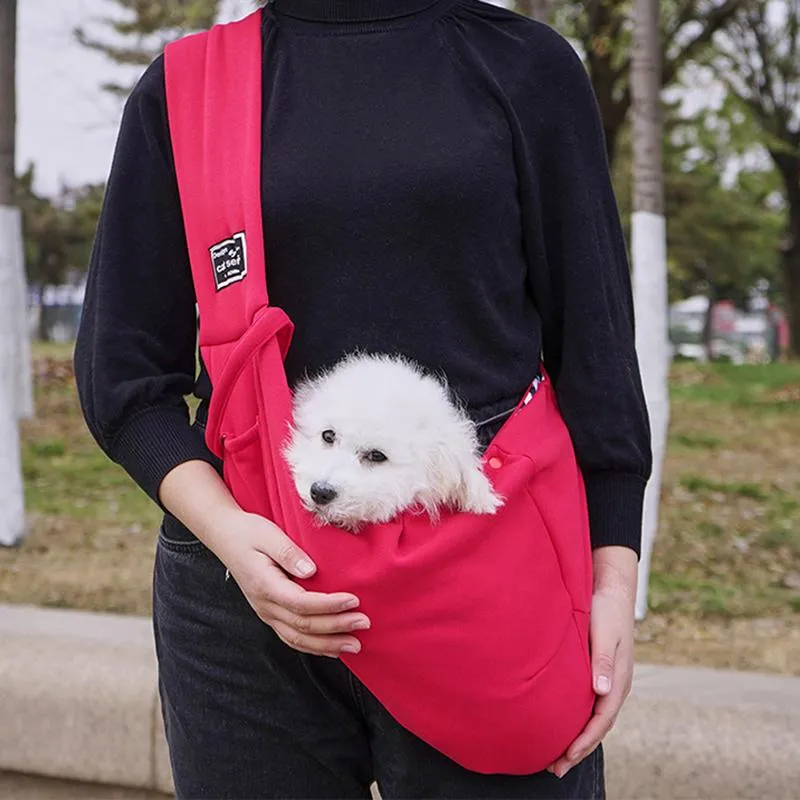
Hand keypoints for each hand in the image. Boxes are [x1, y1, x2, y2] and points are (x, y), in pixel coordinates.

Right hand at [214, 509, 370, 657]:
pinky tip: (332, 649)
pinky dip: (313, 646)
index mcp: (265, 586)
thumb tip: (310, 571)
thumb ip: (290, 553)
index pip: (302, 604)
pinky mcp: (270, 613)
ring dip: (327, 645)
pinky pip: (291, 637)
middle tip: (364, 623)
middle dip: (336, 627)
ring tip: (354, 645)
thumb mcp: (269, 535)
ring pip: (297, 639)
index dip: (330, 606)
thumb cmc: (249, 533)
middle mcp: (265, 605)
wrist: (226, 536)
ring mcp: (266, 612)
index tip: (354, 601)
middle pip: (303, 626)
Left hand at [547, 546, 637, 777]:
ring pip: (592, 716)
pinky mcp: (597, 671)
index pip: (601, 720)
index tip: (565, 757)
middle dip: (578, 748)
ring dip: (576, 736)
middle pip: (597, 725)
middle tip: (554, 768)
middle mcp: (614, 685)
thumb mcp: (604, 633)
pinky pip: (588, 703)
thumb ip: (603, 661)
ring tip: (555, 755)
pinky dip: (576, 718)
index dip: (584, 741)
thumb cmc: (605, 609)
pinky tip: (561, 722)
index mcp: (618, 680)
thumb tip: (602, 691)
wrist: (612, 588)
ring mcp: (607, 680)